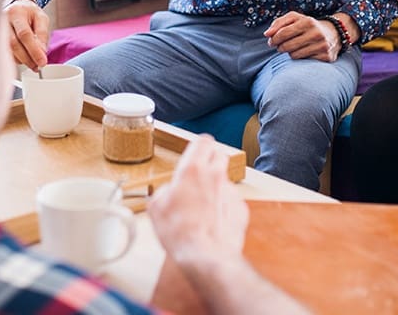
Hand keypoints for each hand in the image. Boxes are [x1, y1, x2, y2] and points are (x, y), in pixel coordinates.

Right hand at [3, 0, 48, 70]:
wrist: (17, 7)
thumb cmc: (29, 12)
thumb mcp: (41, 18)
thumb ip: (42, 34)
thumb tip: (41, 53)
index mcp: (16, 13)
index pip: (24, 34)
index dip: (33, 50)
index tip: (42, 61)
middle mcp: (3, 21)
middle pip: (14, 44)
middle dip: (27, 58)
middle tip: (37, 66)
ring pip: (8, 50)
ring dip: (22, 60)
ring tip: (32, 63)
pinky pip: (5, 52)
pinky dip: (16, 58)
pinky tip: (24, 59)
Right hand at [149, 136, 246, 261]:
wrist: (205, 256)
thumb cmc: (180, 232)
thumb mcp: (156, 208)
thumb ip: (163, 191)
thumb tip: (168, 192)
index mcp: (192, 169)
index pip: (203, 140)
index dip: (198, 146)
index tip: (193, 153)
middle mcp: (215, 175)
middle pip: (219, 155)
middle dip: (209, 162)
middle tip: (198, 176)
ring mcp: (231, 191)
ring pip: (225, 179)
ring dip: (216, 186)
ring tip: (203, 206)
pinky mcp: (241, 208)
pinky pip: (232, 200)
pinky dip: (224, 206)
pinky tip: (213, 221)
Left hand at [263, 11, 341, 61]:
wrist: (334, 33)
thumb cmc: (308, 25)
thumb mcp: (295, 18)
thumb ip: (278, 23)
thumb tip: (266, 34)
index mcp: (308, 22)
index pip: (283, 33)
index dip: (274, 39)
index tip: (271, 41)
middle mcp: (316, 34)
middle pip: (287, 46)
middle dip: (280, 47)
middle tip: (281, 46)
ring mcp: (322, 46)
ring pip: (294, 55)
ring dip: (290, 53)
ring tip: (294, 48)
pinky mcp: (326, 57)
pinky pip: (304, 61)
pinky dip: (301, 57)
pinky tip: (305, 52)